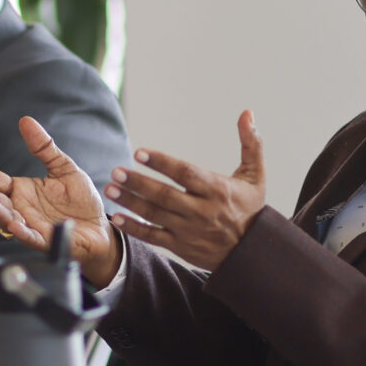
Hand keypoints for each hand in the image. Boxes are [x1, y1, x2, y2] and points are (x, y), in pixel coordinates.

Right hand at [0, 116, 120, 284]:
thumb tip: (26, 120)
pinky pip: (30, 237)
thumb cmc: (80, 200)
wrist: (99, 227)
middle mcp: (21, 208)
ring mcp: (31, 225)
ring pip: (7, 220)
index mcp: (22, 190)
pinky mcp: (45, 240)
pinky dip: (21, 233)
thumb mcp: (63, 168)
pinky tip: (14, 225)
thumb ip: (44, 148)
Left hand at [105, 111, 267, 272]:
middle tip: (116, 171)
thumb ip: (250, 144)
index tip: (139, 153)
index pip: (185, 173)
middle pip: (165, 195)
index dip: (162, 162)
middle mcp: (202, 211)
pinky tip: (117, 217)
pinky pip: (153, 236)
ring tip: (110, 189)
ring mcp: (190, 230)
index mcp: (217, 190)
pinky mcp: (181, 247)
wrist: (253, 252)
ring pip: (155, 214)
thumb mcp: (255, 176)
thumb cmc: (250, 209)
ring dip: (130, 202)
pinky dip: (134, 228)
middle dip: (138, 182)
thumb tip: (247, 112)